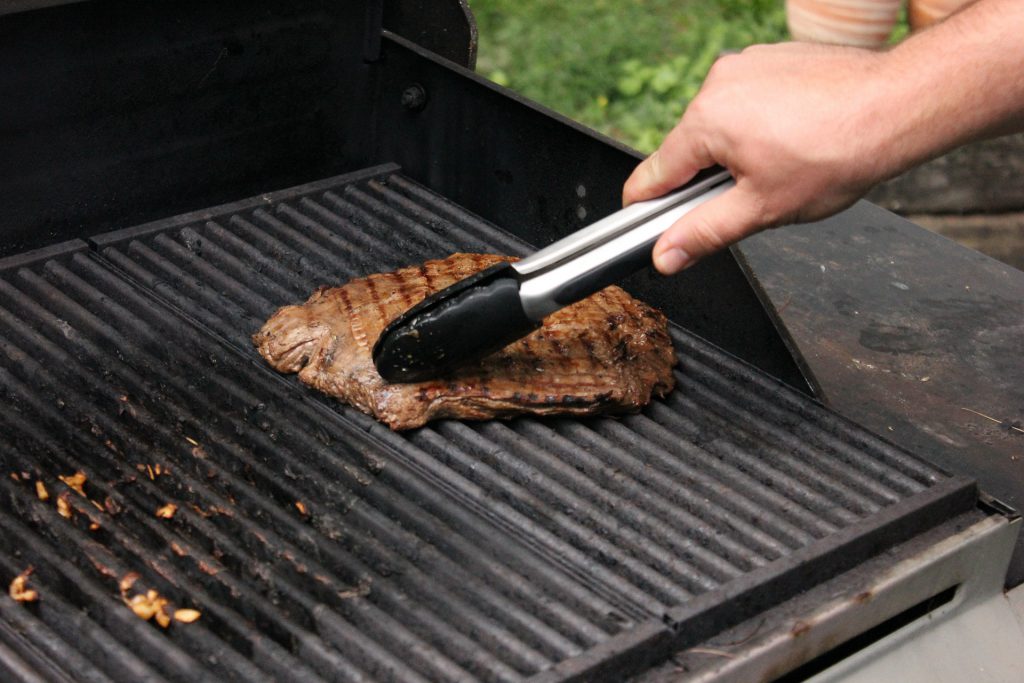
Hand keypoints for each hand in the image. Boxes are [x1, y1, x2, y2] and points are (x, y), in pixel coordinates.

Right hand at [623, 42, 899, 273]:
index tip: (646, 225)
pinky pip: (747, 100)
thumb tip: (665, 256)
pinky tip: (793, 139)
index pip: (653, 174)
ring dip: (734, 150)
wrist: (897, 105)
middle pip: (688, 148)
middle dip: (708, 178)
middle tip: (750, 197)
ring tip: (782, 165)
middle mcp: (718, 84)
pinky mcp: (772, 59)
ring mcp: (746, 65)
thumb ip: (703, 233)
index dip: (647, 208)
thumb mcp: (762, 210)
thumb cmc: (836, 154)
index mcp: (706, 121)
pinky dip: (759, 123)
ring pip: (719, 124)